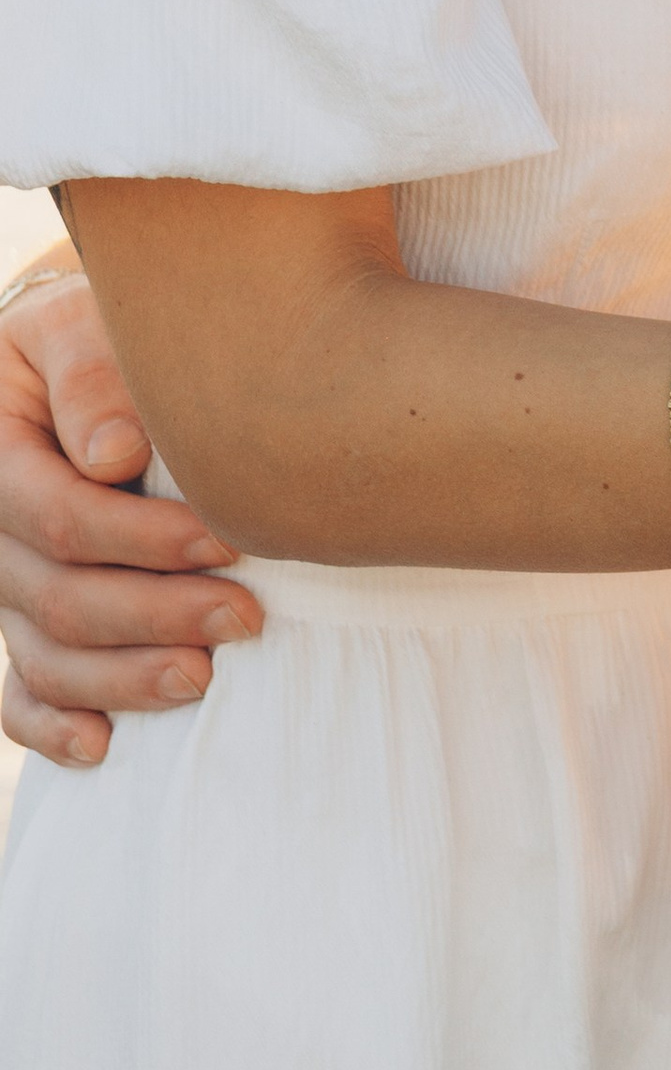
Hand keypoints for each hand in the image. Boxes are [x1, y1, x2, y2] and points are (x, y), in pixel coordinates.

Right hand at [0, 269, 262, 766]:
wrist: (78, 357)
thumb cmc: (102, 331)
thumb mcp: (89, 322)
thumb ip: (95, 376)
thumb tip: (115, 457)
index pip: (61, 518)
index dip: (146, 541)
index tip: (234, 541)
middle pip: (57, 598)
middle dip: (156, 616)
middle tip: (246, 618)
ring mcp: (3, 582)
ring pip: (43, 655)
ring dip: (123, 679)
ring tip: (204, 680)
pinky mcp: (24, 618)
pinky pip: (18, 691)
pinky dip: (52, 727)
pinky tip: (102, 747)